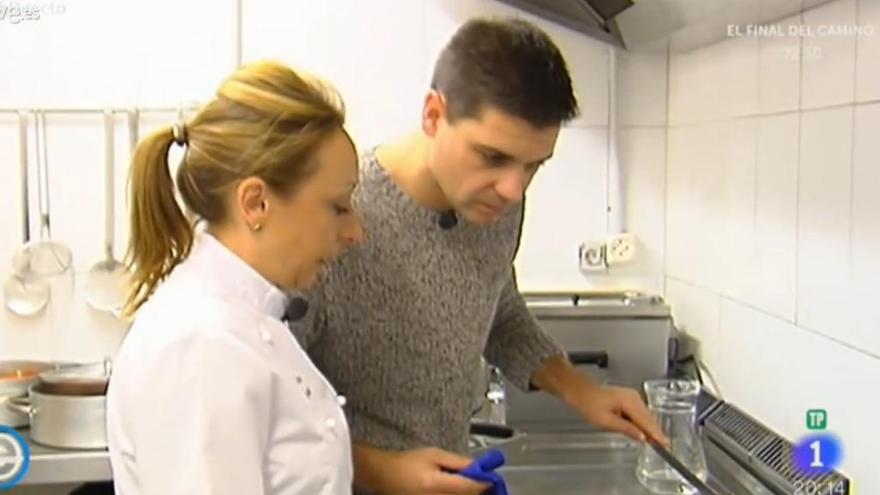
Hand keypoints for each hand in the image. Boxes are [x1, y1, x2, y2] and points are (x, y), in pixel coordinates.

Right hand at [354, 444, 489, 494]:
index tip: (492, 479)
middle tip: (485, 483)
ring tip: (470, 486)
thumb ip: (457, 462)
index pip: (468, 488)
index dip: (484, 484)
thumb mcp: (434, 455)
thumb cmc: (409, 462)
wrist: (385, 475)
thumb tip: (478, 467)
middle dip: (477, 491)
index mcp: (435, 484)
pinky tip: (457, 491)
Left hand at [572, 384, 669, 447]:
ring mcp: (632, 396)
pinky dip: (643, 422)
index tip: (664, 444)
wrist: (579, 390)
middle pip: (648, 418)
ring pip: (645, 415)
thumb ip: (626, 429)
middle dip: (655, 431)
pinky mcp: (628, 398)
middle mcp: (634, 397)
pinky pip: (639, 412)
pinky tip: (644, 431)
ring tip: (656, 441)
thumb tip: (642, 437)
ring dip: (649, 427)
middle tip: (664, 446)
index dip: (656, 434)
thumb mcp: (606, 421)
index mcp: (629, 401)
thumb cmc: (589, 404)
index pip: (646, 421)